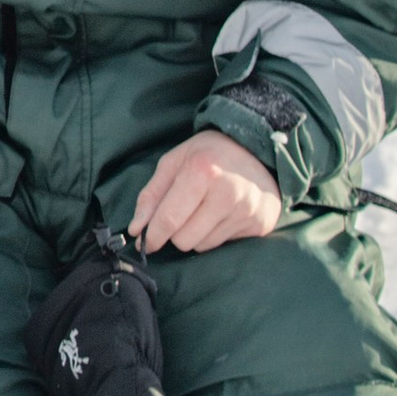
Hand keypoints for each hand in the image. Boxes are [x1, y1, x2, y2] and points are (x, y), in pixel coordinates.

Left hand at [130, 131, 283, 255]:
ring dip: (195, 234)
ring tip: (204, 210)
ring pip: (202, 246)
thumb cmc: (209, 154)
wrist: (258, 149)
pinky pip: (223, 245)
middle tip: (181, 213)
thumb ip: (151, 195)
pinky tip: (222, 214)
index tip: (145, 242)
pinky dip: (215, 234)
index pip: (169, 219)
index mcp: (202, 172)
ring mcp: (247, 212)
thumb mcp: (174, 162)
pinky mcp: (260, 225)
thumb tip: (136, 230)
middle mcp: (228, 194)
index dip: (153, 236)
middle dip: (175, 232)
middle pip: (184, 239)